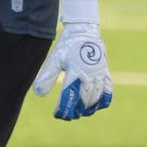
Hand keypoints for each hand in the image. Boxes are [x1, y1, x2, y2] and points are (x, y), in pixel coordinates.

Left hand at [33, 0, 112, 119]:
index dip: (64, 109)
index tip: (58, 115)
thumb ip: (47, 76)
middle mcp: (88, 75)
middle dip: (76, 110)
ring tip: (81, 113)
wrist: (84, 31)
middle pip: (83, 100)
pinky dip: (103, 101)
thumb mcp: (54, 60)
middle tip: (69, 115)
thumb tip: (38, 94)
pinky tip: (97, 106)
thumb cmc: (66, 46)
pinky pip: (108, 91)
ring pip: (95, 97)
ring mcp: (99, 74)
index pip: (68, 96)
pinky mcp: (105, 72)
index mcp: (74, 72)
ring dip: (88, 108)